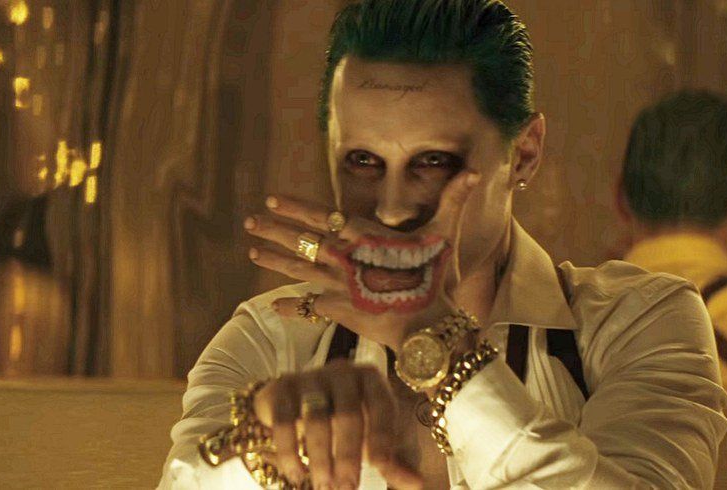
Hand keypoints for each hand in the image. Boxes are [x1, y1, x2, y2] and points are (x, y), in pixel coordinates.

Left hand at [245, 170, 480, 348]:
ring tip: (252, 253)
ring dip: (274, 260)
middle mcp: (346, 257)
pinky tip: (274, 304)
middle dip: (275, 230)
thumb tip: (475, 171)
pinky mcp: (340, 310)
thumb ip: (454, 201)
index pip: (324, 215)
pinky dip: (291, 306)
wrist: (429, 325)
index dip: (296, 207)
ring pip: (299, 270)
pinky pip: (309, 306)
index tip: (273, 200)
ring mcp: (339, 284)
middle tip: (251, 222)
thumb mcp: (445, 236)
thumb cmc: (437, 277)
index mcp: (366, 236)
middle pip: (303, 240)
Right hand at [252, 361, 420, 488]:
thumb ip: (391, 461)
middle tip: (346, 487)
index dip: (382, 436)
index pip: (382, 406)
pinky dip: (290, 451)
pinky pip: (285, 421)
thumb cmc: (343, 423)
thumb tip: (417, 484)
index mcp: (372, 380)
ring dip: (320, 457)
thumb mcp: (369, 438)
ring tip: (323, 485)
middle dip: (347, 455)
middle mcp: (343, 372)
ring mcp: (311, 376)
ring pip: (317, 418)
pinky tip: (297, 474)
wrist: (294, 402)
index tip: (379, 466)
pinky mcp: (283, 387)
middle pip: (348, 414)